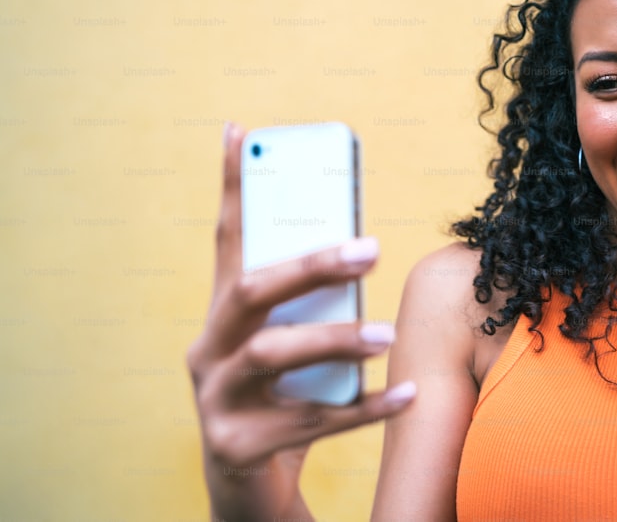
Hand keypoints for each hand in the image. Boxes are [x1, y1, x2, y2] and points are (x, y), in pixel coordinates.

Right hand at [186, 122, 415, 518]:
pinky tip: (405, 393)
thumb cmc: (279, 400)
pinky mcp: (236, 446)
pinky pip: (309, 422)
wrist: (246, 487)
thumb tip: (361, 245)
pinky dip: (362, 407)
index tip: (242, 132)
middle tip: (372, 249)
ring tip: (388, 336)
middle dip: (311, 264)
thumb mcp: (288, 346)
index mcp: (222, 316)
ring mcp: (216, 399)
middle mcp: (209, 349)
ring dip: (336, 339)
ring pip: (273, 354)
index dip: (233, 187)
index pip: (227, 241)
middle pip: (251, 290)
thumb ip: (310, 305)